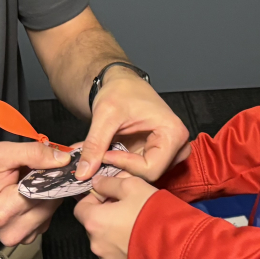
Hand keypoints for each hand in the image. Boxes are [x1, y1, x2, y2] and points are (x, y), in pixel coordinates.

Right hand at [0, 141, 68, 246]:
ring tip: (28, 183)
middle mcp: (12, 230)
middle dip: (49, 183)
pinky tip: (29, 195)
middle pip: (51, 202)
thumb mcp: (1, 153)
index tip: (48, 163)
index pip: (43, 192)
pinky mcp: (27, 237)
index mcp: (2, 211)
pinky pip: (47, 217)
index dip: (50, 174)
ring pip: (52, 209)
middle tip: (34, 171)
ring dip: (47, 193)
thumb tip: (62, 160)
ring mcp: (21, 237)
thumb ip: (33, 153)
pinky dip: (43, 203)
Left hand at [73, 173, 158, 258]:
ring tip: (136, 224)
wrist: (175, 247)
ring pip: (105, 241)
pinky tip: (140, 239)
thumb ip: (109, 183)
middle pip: (93, 226)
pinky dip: (124, 246)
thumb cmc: (152, 213)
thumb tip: (97, 183)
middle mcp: (96, 244)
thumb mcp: (132, 185)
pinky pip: (117, 255)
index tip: (110, 195)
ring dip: (114, 232)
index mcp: (94, 222)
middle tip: (127, 207)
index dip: (93, 199)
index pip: (80, 208)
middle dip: (105, 215)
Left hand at [75, 69, 190, 181]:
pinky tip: (103, 157)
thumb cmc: (121, 90)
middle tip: (96, 163)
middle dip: (119, 171)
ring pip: (141, 176)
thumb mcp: (105, 115)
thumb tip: (83, 174)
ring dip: (117, 170)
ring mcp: (166, 153)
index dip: (124, 166)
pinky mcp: (155, 155)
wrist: (121, 82)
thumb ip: (94, 145)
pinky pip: (136, 170)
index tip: (104, 155)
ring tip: (98, 157)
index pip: (150, 169)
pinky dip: (117, 166)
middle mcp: (176, 146)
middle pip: (147, 175)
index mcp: (173, 133)